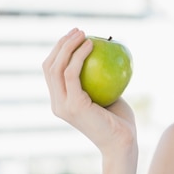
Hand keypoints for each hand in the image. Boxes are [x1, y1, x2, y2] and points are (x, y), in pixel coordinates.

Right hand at [42, 28, 136, 157]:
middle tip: (78, 30)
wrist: (123, 142)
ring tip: (84, 34)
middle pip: (49, 66)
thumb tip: (103, 55)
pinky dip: (80, 57)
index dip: (59, 51)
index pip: (51, 71)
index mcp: (61, 102)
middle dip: (61, 44)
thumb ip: (99, 80)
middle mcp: (57, 103)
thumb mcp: (108, 95)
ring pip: (57, 67)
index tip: (75, 36)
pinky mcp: (74, 105)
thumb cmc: (120, 120)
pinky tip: (92, 45)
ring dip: (68, 46)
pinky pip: (73, 74)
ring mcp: (63, 105)